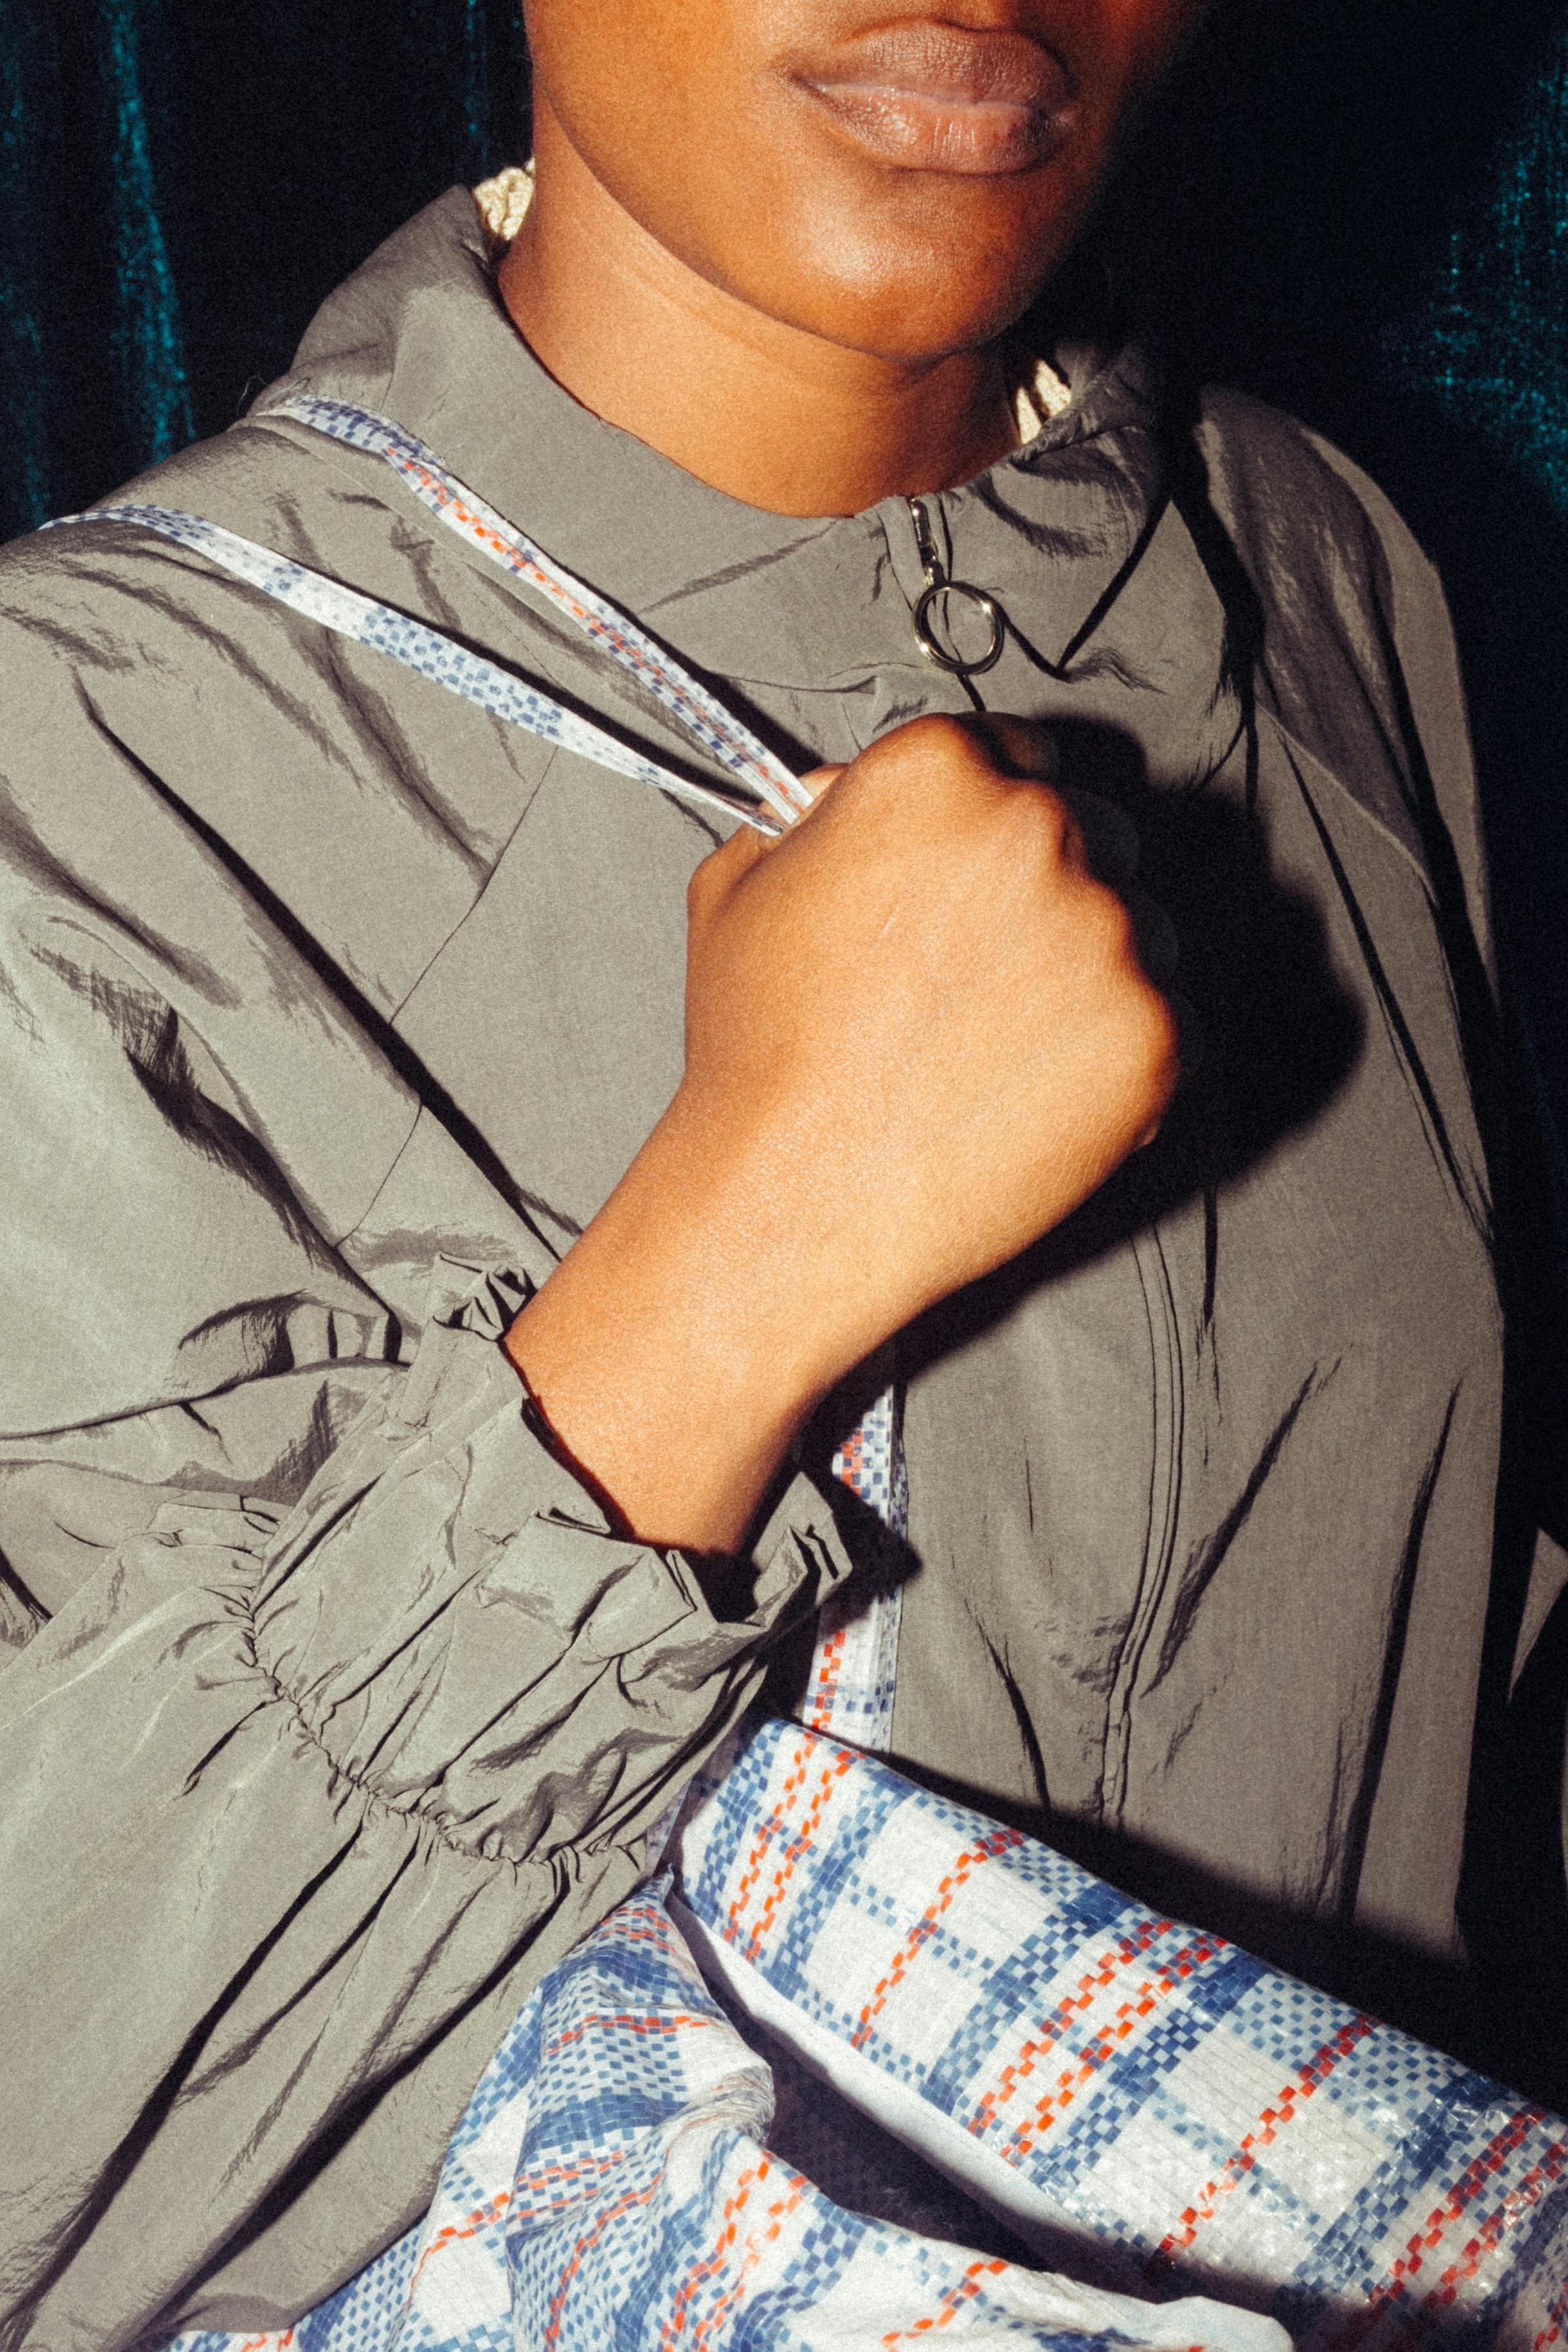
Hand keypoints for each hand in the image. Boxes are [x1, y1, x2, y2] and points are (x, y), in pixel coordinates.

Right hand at [506, 714, 1177, 1550]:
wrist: (794, 1197)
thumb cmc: (760, 1057)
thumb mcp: (739, 886)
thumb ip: (817, 815)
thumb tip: (852, 800)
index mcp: (937, 773)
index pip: (1015, 751)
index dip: (994, 812)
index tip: (987, 858)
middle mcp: (1038, 831)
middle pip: (1092, 830)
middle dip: (1051, 889)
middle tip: (984, 968)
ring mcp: (1111, 934)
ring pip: (1139, 928)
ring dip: (1091, 973)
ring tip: (997, 1046)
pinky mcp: (1158, 1034)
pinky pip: (1167, 1024)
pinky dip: (1118, 1059)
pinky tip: (1034, 1093)